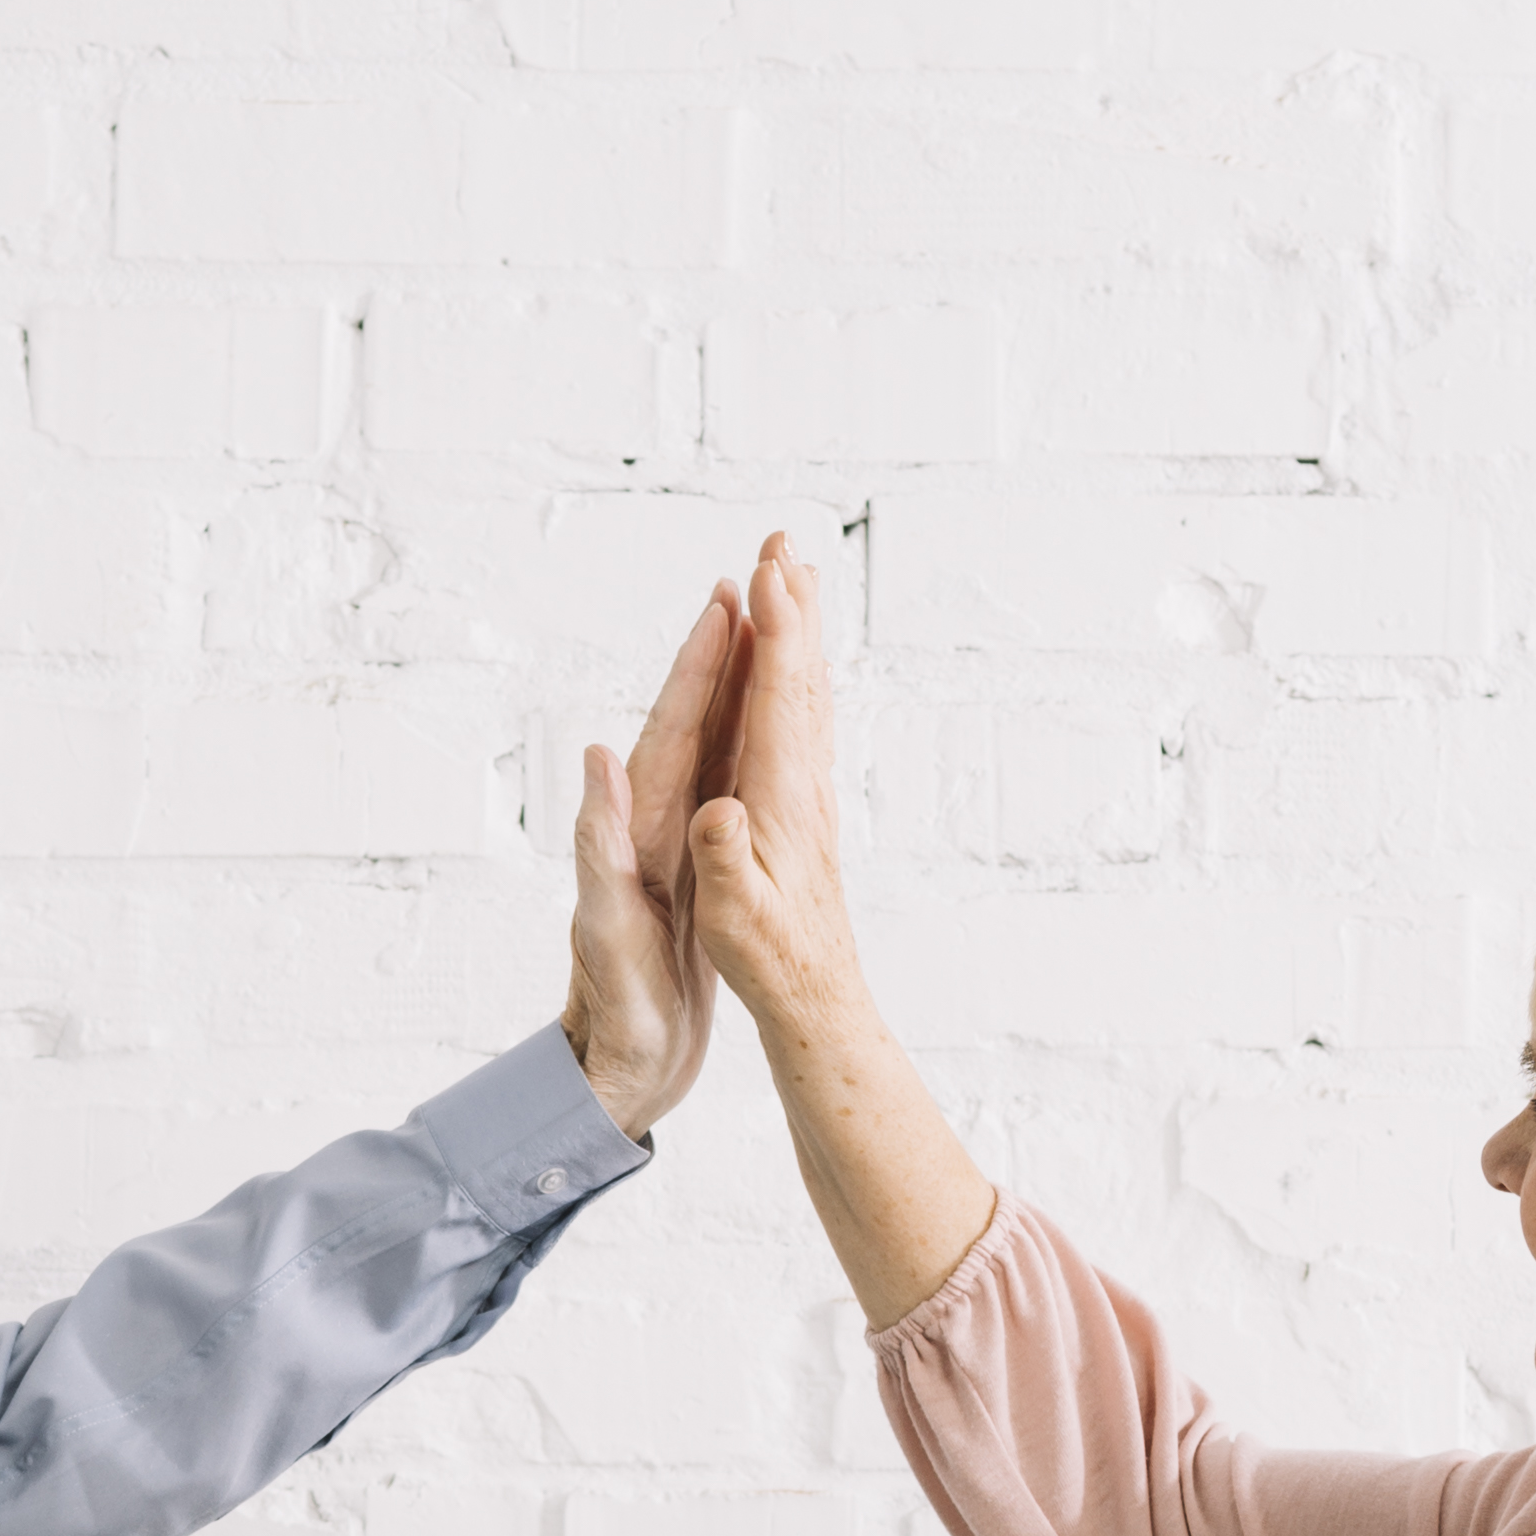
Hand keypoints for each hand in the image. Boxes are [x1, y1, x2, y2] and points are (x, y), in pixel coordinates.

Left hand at [561, 580, 747, 1132]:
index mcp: (633, 833)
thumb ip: (597, 845)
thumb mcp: (605, 930)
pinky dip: (751, 755)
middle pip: (693, 725)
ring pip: (716, 752)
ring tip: (767, 640)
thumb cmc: (614, 1011)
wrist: (618, 1070)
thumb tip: (596, 757)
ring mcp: (674, 849)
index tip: (723, 603)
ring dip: (740, 695)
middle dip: (722, 658)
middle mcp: (650, 828)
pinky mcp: (696, 875)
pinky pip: (731, 793)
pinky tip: (769, 740)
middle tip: (753, 587)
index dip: (696, 668)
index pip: (669, 731)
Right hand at [683, 522, 880, 1052]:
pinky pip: (805, 719)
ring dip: (801, 630)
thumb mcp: (734, 919)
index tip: (767, 570)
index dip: (775, 629)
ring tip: (795, 577)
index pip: (779, 696)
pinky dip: (800, 674)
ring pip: (809, 690)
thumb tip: (718, 810)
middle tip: (783, 539)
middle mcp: (804, 783)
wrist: (817, 996)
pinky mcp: (808, 807)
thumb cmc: (767, 959)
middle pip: (802, 674)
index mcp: (780, 798)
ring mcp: (810, 792)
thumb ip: (722, 859)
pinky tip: (799, 665)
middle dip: (792, 604)